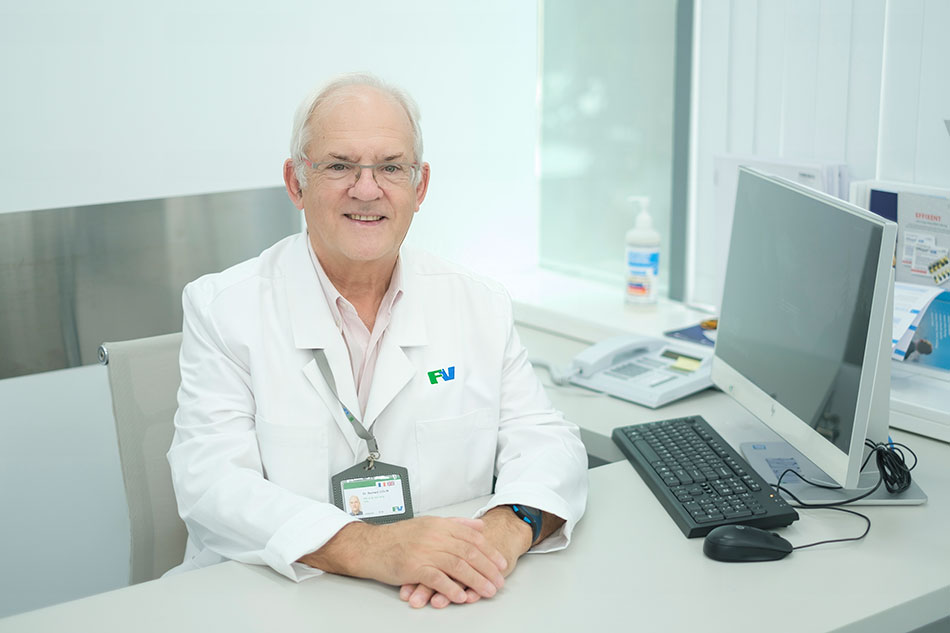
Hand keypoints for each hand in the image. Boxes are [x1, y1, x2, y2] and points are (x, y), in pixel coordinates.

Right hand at [400, 507, 532, 607]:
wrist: (371, 546)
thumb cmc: (398, 537)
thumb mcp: (429, 523)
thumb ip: (455, 524)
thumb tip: (478, 526)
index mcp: (440, 525)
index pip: (472, 538)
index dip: (489, 552)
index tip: (501, 563)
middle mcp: (435, 536)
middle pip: (469, 553)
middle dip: (488, 569)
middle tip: (499, 581)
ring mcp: (424, 551)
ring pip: (458, 566)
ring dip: (476, 581)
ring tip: (487, 591)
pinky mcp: (414, 567)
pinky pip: (437, 579)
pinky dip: (451, 588)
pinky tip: (461, 596)